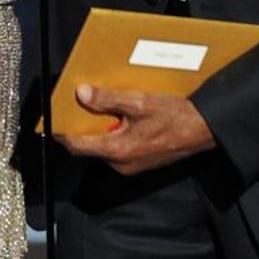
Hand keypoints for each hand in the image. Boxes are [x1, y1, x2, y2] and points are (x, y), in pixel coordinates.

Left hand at [55, 84, 214, 174]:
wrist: (204, 130)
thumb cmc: (175, 117)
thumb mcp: (139, 102)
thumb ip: (108, 99)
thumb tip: (82, 94)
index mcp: (117, 151)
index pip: (77, 144)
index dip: (62, 130)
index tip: (54, 115)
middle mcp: (121, 163)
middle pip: (90, 143)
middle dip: (84, 122)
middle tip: (81, 99)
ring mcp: (131, 164)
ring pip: (105, 143)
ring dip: (102, 124)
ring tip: (104, 100)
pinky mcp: (140, 160)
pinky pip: (119, 144)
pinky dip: (116, 129)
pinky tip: (123, 111)